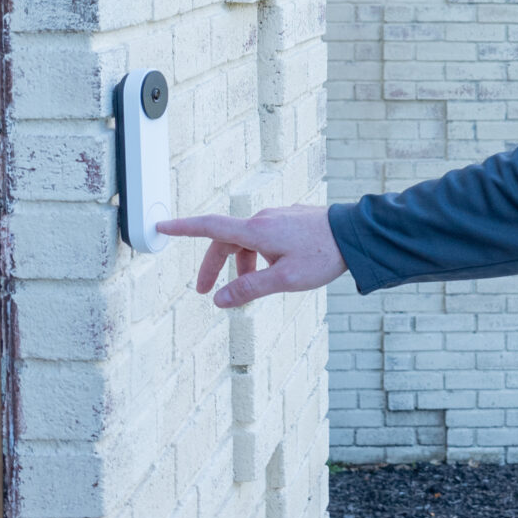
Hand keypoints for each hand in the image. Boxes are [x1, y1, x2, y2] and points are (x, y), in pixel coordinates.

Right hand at [157, 204, 347, 306]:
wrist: (356, 234)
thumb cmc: (323, 256)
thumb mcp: (284, 279)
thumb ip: (250, 288)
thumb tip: (219, 300)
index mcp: (256, 230)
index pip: (209, 227)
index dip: (182, 228)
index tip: (161, 225)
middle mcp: (263, 219)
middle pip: (226, 240)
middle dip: (214, 266)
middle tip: (206, 292)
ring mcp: (278, 217)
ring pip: (247, 240)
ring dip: (241, 263)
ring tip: (251, 287)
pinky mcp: (290, 219)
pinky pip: (264, 236)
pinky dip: (258, 255)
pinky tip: (275, 269)